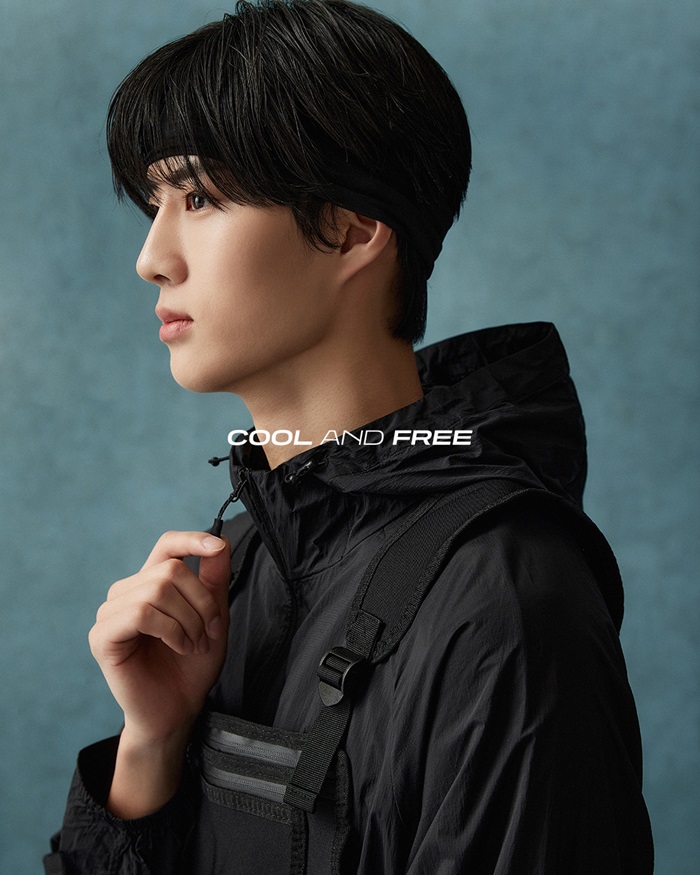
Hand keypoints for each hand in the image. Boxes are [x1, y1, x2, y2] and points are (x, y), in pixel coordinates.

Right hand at [89, 531, 230, 747]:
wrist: (178, 710)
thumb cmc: (192, 666)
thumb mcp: (214, 617)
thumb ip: (215, 579)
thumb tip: (220, 542)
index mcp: (151, 584)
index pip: (167, 545)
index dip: (191, 539)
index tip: (216, 547)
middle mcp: (127, 593)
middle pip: (171, 569)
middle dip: (201, 602)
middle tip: (209, 633)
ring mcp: (111, 613)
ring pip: (157, 590)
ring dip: (188, 620)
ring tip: (194, 644)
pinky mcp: (102, 636)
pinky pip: (141, 613)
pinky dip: (170, 630)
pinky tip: (179, 647)